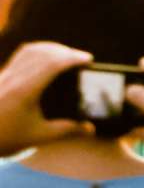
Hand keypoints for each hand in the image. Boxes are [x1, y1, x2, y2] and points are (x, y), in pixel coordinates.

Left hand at [0, 40, 93, 154]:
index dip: (72, 58)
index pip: (51, 64)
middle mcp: (13, 78)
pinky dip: (37, 52)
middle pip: (42, 52)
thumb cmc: (5, 138)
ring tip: (66, 55)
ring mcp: (5, 76)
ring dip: (51, 48)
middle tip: (81, 58)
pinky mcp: (1, 77)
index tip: (88, 60)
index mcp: (25, 91)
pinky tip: (45, 60)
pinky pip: (20, 56)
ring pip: (29, 51)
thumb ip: (67, 131)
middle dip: (65, 51)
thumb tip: (90, 129)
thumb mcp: (39, 137)